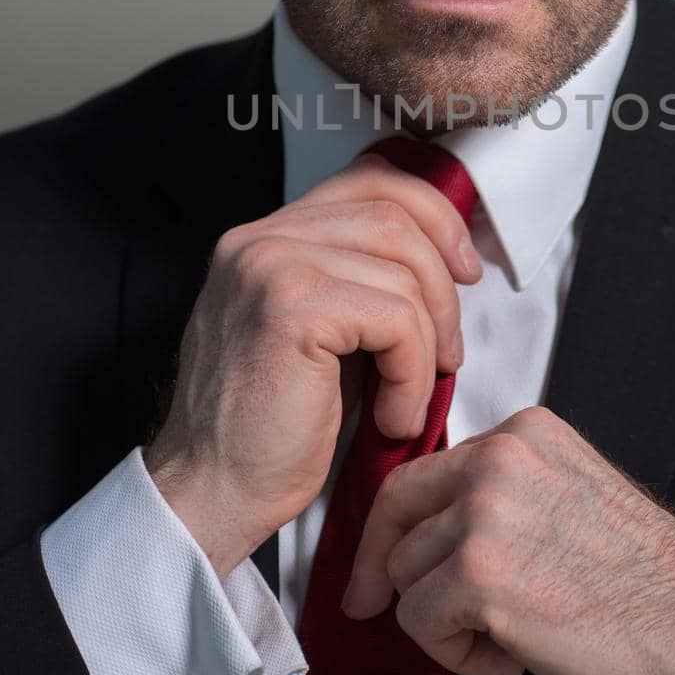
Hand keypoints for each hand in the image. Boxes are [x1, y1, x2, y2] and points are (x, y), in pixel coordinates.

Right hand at [142, 150, 481, 579]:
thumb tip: (446, 259)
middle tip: (450, 353)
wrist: (210, 495)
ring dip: (429, 345)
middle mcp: (259, 239)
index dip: (433, 216)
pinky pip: (397, 321)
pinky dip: (412, 375)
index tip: (464, 268)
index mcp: (264, 237)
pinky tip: (390, 416)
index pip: (370, 179)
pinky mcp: (290, 309)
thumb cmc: (269, 431)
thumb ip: (359, 282)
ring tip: (407, 400)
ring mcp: (270, 267)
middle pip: (396, 216)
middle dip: (443, 286)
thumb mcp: (322, 335)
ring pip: (404, 272)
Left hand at [341, 406, 674, 674]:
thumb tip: (428, 534)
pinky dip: (458, 656)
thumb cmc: (646, 579)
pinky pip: (420, 624)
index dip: (391, 526)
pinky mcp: (478, 574)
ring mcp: (485, 513)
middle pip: (395, 513)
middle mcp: (499, 460)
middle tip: (373, 606)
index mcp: (522, 435)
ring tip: (509, 635)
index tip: (377, 562)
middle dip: (383, 569)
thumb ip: (500, 495)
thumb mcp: (566, 494)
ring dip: (445, 621)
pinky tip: (514, 655)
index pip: (420, 471)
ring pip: (406, 576)